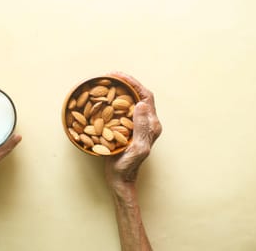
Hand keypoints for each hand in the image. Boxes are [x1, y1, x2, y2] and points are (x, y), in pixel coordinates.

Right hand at [105, 72, 161, 187]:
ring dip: (120, 89)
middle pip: (139, 95)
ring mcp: (138, 125)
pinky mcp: (128, 128)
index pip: (146, 96)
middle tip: (109, 74)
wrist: (121, 180)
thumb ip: (141, 127)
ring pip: (131, 101)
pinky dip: (114, 100)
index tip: (117, 75)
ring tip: (105, 82)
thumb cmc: (129, 167)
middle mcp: (147, 122)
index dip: (133, 83)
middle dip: (126, 82)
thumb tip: (142, 104)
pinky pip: (123, 109)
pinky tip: (103, 98)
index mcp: (152, 125)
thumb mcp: (137, 148)